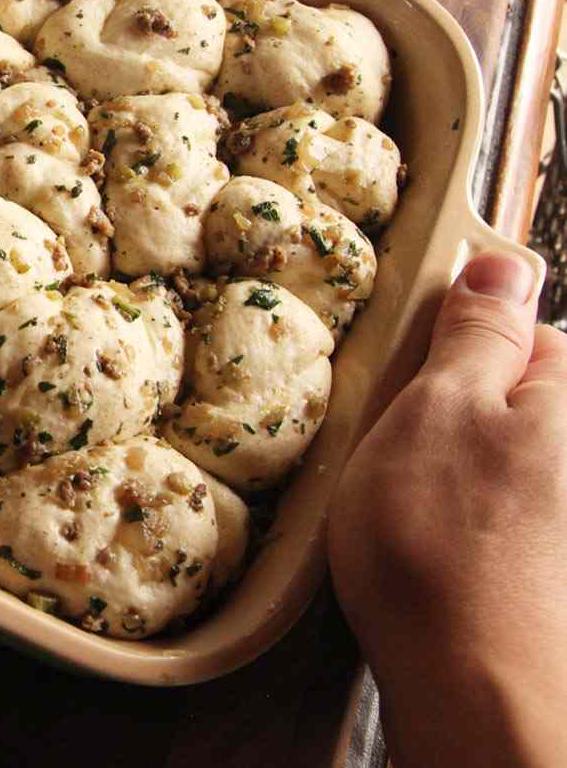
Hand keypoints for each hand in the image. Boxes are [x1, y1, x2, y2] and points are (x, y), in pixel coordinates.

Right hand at [329, 252, 566, 766]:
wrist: (475, 682)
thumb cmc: (444, 540)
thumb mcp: (439, 402)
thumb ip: (479, 331)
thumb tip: (504, 264)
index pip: (526, 331)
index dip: (456, 349)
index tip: (408, 377)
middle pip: (515, 399)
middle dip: (455, 412)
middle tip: (398, 447)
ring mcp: (566, 512)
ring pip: (502, 461)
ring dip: (454, 471)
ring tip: (406, 505)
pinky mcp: (550, 562)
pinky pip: (501, 515)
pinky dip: (465, 522)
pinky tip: (432, 549)